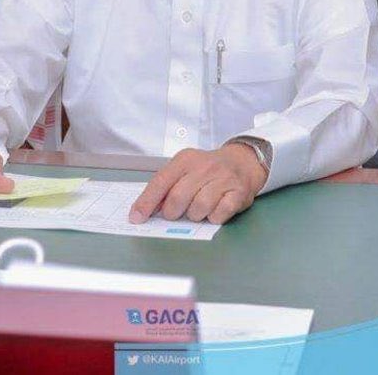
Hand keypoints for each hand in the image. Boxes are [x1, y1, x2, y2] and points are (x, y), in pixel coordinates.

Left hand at [128, 143, 267, 225]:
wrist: (241, 162)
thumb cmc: (207, 169)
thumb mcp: (184, 169)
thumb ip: (167, 186)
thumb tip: (146, 209)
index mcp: (185, 160)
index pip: (160, 181)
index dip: (146, 202)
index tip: (136, 217)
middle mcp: (203, 167)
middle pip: (178, 197)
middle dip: (172, 212)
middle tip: (175, 214)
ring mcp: (222, 179)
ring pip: (199, 208)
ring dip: (195, 215)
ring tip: (198, 209)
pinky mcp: (238, 192)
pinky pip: (219, 214)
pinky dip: (213, 217)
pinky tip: (214, 210)